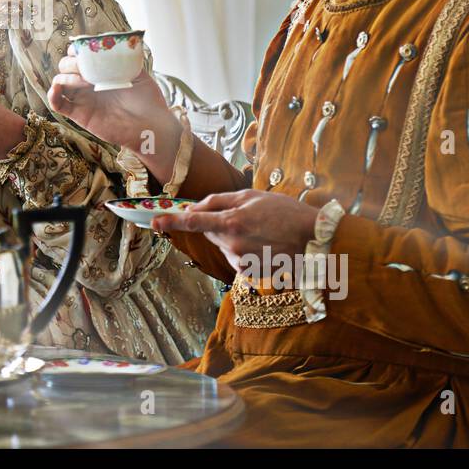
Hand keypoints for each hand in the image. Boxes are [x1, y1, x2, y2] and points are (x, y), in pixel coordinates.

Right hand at [47, 46, 171, 151]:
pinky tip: (57, 90)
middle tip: (85, 67)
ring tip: (85, 81)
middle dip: (71, 63)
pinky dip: (52, 96)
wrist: (150, 124)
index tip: (85, 49)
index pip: (78, 54)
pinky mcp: (79, 114)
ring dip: (66, 77)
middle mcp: (88, 82)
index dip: (77, 48)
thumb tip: (115, 41)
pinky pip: (58, 104)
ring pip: (59, 81)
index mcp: (100, 70)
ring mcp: (83, 97)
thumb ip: (124, 58)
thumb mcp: (138, 72)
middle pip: (65, 66)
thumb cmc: (147, 99)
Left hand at [150, 189, 319, 276]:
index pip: (193, 222)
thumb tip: (193, 208)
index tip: (154, 222)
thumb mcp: (252, 196)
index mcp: (232, 221)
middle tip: (244, 217)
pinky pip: (236, 257)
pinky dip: (243, 250)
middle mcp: (233, 243)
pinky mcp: (248, 272)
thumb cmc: (285, 212)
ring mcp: (240, 260)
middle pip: (209, 232)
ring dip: (232, 237)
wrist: (314, 240)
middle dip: (217, 223)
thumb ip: (218, 201)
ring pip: (223, 245)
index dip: (172, 222)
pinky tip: (263, 245)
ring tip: (260, 231)